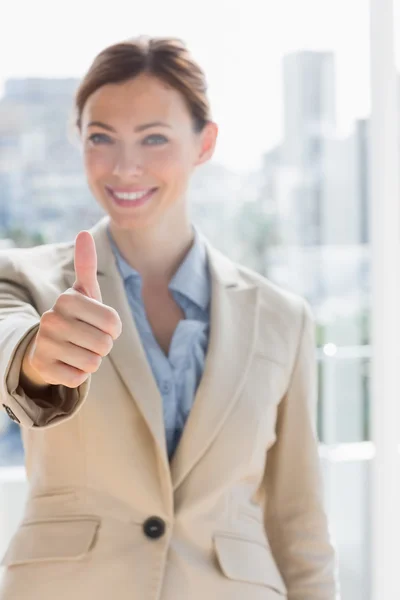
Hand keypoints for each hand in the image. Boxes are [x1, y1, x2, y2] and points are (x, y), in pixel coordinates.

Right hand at [21, 231, 121, 389]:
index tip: (99, 324)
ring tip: (78, 350)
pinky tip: (68, 363)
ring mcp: (44, 344)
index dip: (113, 329)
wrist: (48, 345)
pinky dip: (80, 375)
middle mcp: (51, 319)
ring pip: (93, 363)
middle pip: (105, 345)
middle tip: (88, 340)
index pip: (114, 323)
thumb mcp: (84, 292)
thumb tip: (83, 233)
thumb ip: (86, 264)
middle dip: (103, 347)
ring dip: (92, 361)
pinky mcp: (43, 368)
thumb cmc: (77, 316)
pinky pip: (79, 378)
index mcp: (67, 299)